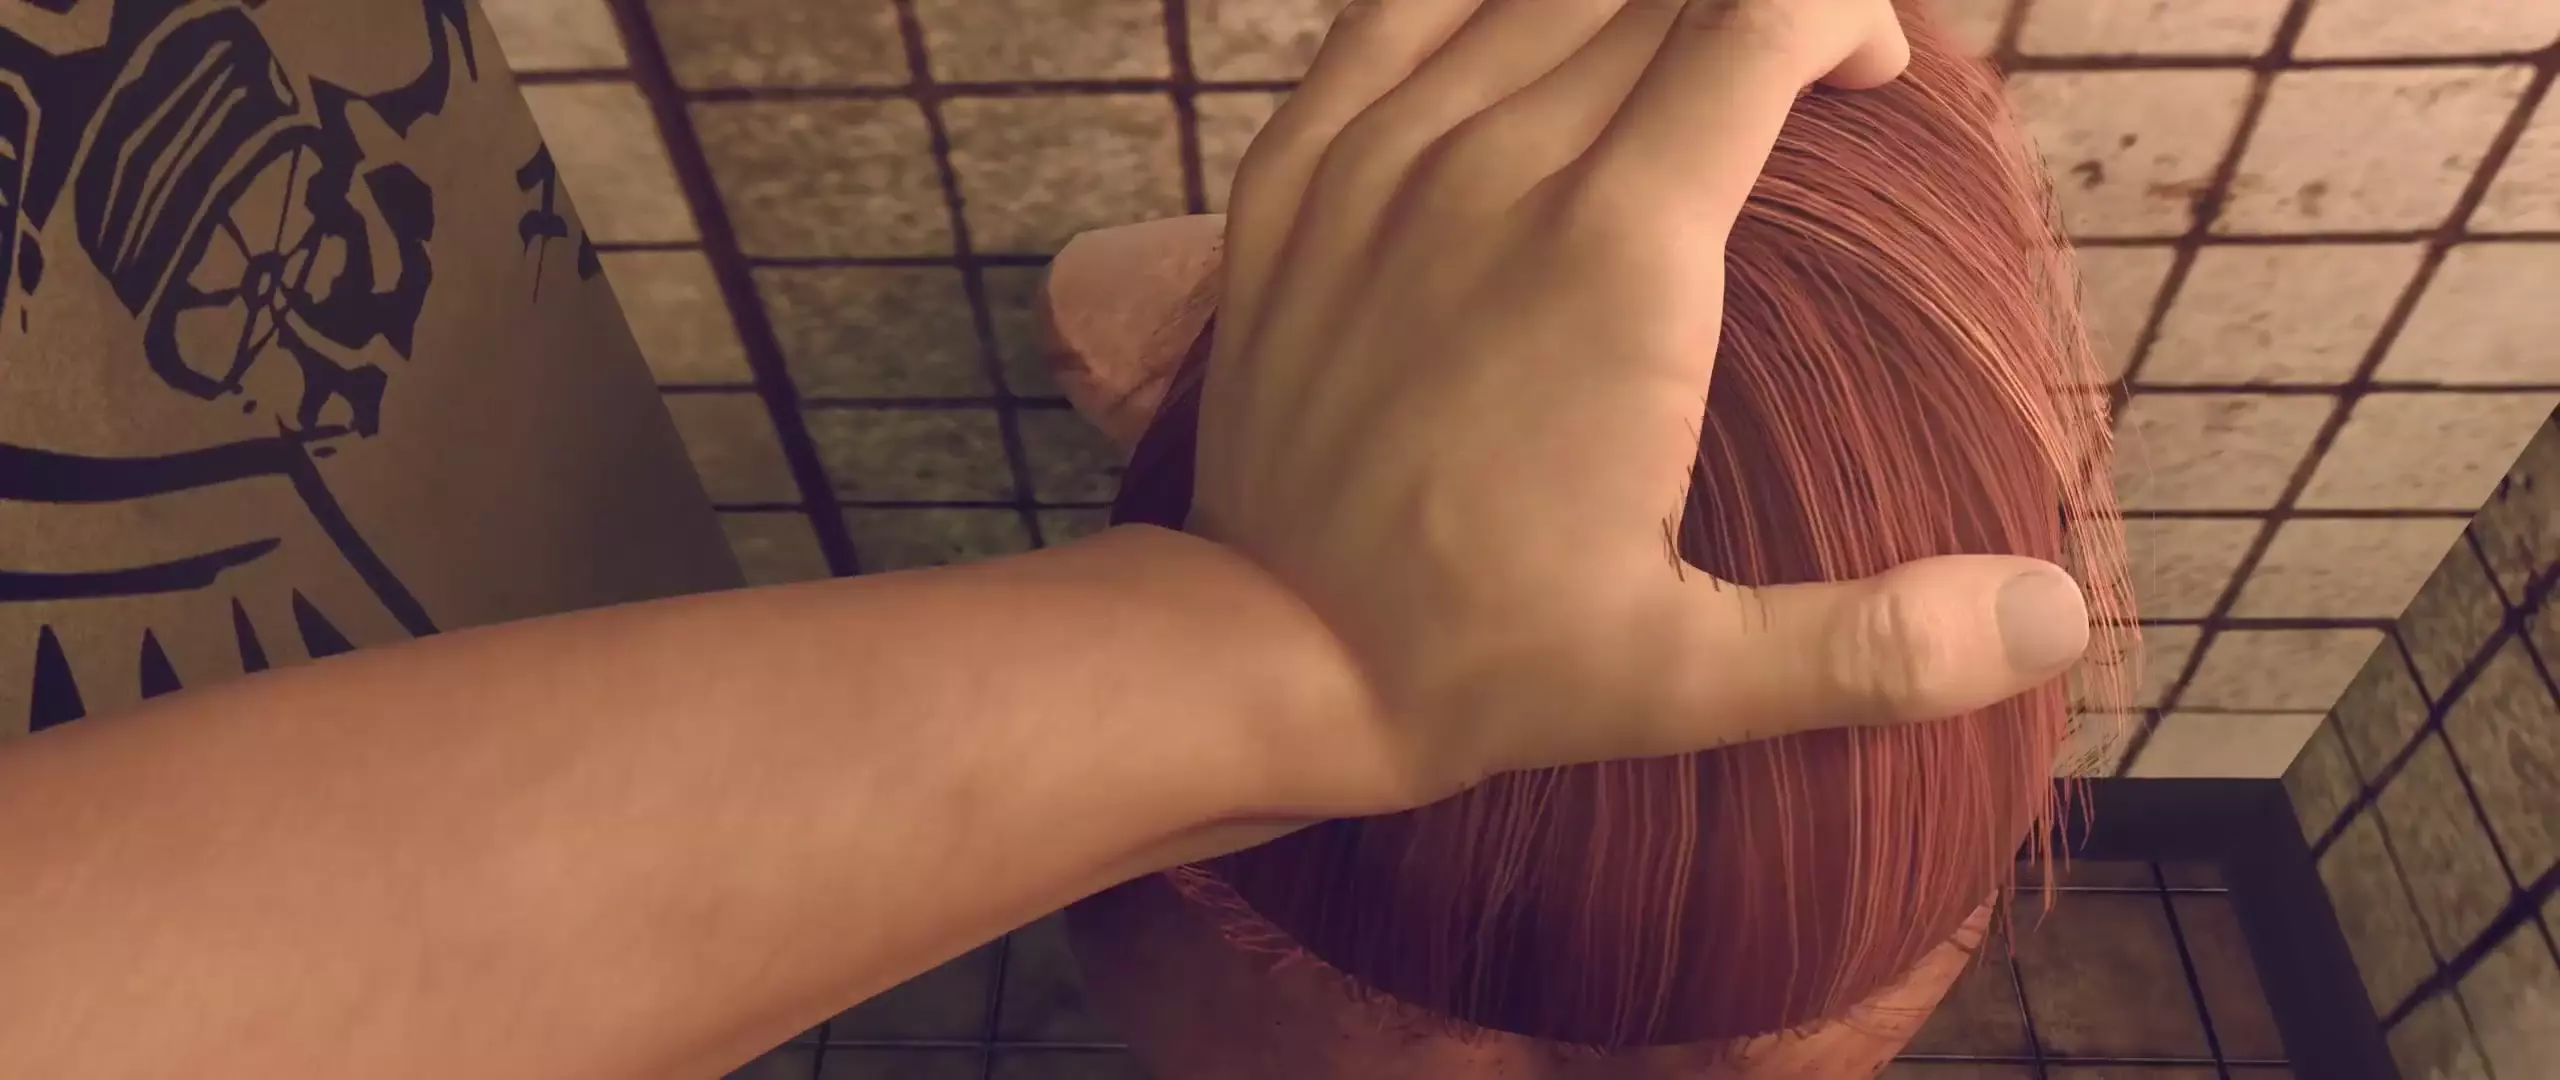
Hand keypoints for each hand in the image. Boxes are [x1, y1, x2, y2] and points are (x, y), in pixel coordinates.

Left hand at [1059, 0, 2089, 813]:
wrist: (1265, 651)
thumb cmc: (1480, 659)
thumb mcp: (1691, 680)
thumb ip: (1880, 644)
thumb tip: (2053, 614)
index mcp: (1618, 256)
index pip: (1762, 24)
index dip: (1845, 13)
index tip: (1873, 79)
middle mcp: (1497, 170)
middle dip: (1757, 7)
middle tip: (1796, 79)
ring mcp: (1380, 159)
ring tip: (1686, 55)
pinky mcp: (1297, 175)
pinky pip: (1399, 8)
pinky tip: (1531, 22)